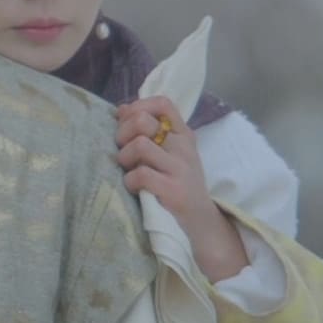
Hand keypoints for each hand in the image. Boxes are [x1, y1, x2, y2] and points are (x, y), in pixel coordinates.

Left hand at [114, 96, 247, 280]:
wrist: (202, 220)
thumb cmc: (179, 183)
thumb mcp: (169, 153)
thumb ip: (149, 131)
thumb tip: (121, 109)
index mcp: (183, 134)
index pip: (162, 103)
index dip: (138, 107)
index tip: (127, 122)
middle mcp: (184, 146)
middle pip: (143, 121)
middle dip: (122, 133)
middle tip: (122, 150)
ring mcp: (181, 168)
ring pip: (140, 145)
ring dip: (124, 158)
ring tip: (128, 169)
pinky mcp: (174, 190)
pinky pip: (141, 174)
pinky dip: (130, 180)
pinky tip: (133, 186)